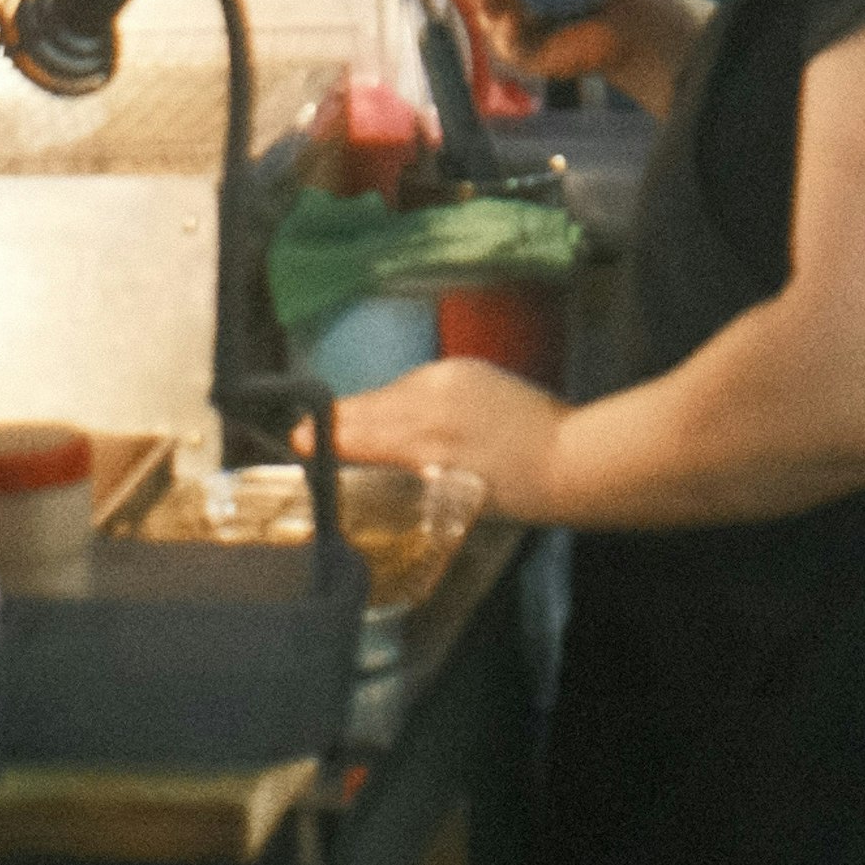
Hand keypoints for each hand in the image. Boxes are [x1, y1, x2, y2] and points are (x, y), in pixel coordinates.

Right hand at [318, 352, 564, 520]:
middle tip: (303, 432)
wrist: (568, 458)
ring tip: (339, 423)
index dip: (327, 436)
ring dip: (367, 409)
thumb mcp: (450, 496)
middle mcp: (431, 398)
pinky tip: (390, 410)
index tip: (296, 440)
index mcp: (425, 437)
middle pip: (370, 407)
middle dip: (340, 421)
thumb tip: (369, 467)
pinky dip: (398, 398)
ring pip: (391, 393)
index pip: (361, 432)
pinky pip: (415, 382)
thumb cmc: (512, 492)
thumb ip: (405, 474)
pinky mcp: (465, 368)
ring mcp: (449, 378)